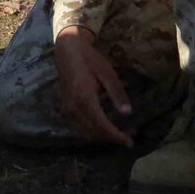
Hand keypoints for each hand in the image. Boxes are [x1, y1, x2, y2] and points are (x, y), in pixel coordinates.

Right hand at [53, 26, 133, 147]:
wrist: (67, 50)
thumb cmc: (89, 59)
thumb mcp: (107, 73)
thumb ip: (117, 93)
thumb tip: (128, 113)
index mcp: (85, 99)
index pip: (102, 126)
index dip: (116, 137)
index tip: (130, 143)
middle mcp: (73, 108)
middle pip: (94, 133)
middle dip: (111, 138)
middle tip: (128, 136)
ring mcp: (66, 110)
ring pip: (85, 133)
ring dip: (101, 137)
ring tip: (118, 133)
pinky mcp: (64, 109)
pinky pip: (78, 128)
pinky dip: (91, 132)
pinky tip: (103, 127)